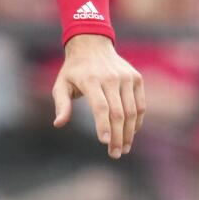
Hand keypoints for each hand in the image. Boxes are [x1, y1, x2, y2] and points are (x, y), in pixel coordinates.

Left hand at [52, 34, 145, 158]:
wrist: (92, 45)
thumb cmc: (73, 70)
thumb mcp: (61, 84)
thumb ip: (61, 104)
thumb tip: (58, 124)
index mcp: (90, 79)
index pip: (100, 107)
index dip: (104, 126)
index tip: (104, 143)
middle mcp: (111, 78)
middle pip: (118, 113)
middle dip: (117, 136)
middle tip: (115, 154)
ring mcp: (126, 78)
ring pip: (132, 111)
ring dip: (129, 133)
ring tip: (124, 148)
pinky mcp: (136, 78)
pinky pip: (140, 104)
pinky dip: (137, 121)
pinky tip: (131, 133)